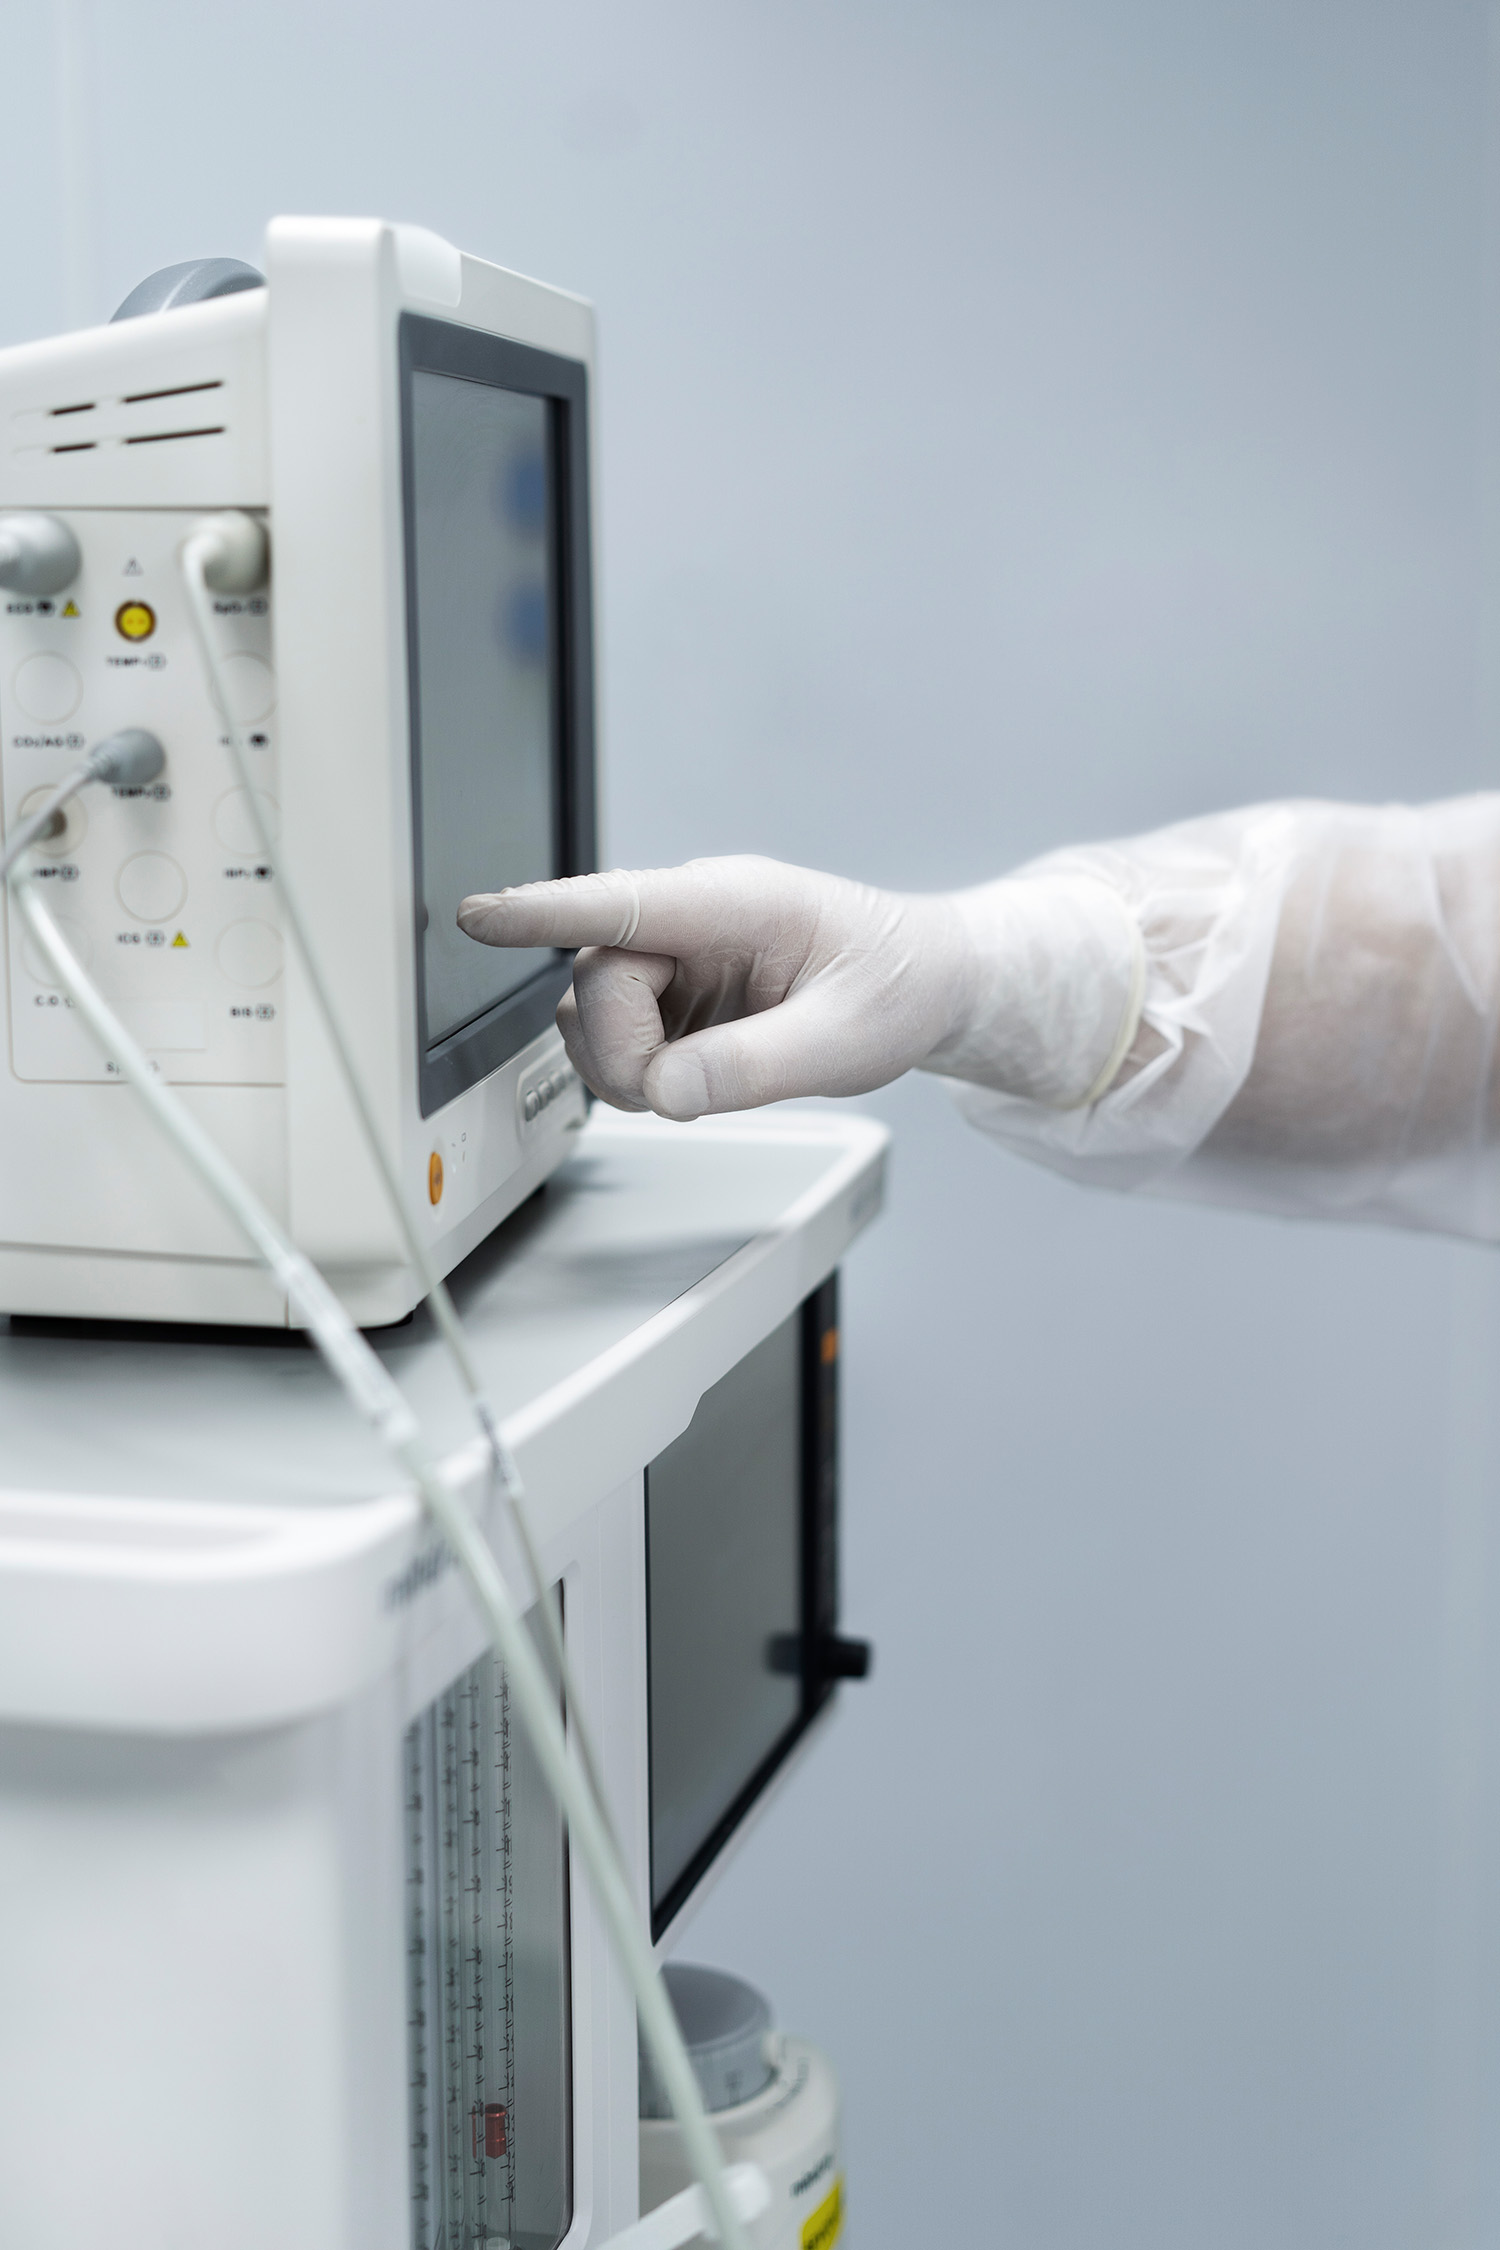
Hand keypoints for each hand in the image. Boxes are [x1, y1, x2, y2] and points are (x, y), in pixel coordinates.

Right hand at [458, 857, 971, 1118]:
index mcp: (737, 901)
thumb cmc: (898, 986)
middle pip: (596, 981)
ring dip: (628, 1067)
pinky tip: (698, 1073)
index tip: (478, 916)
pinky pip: (612, 1041)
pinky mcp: (669, 997)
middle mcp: (691, 920)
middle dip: (628, 1051)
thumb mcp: (849, 1039)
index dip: (543, 911)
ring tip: (708, 1077)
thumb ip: (757, 1066)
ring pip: (590, 1015)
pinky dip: (640, 1076)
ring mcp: (674, 958)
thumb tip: (666, 1090)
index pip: (623, 904)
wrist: (922, 985)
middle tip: (694, 1087)